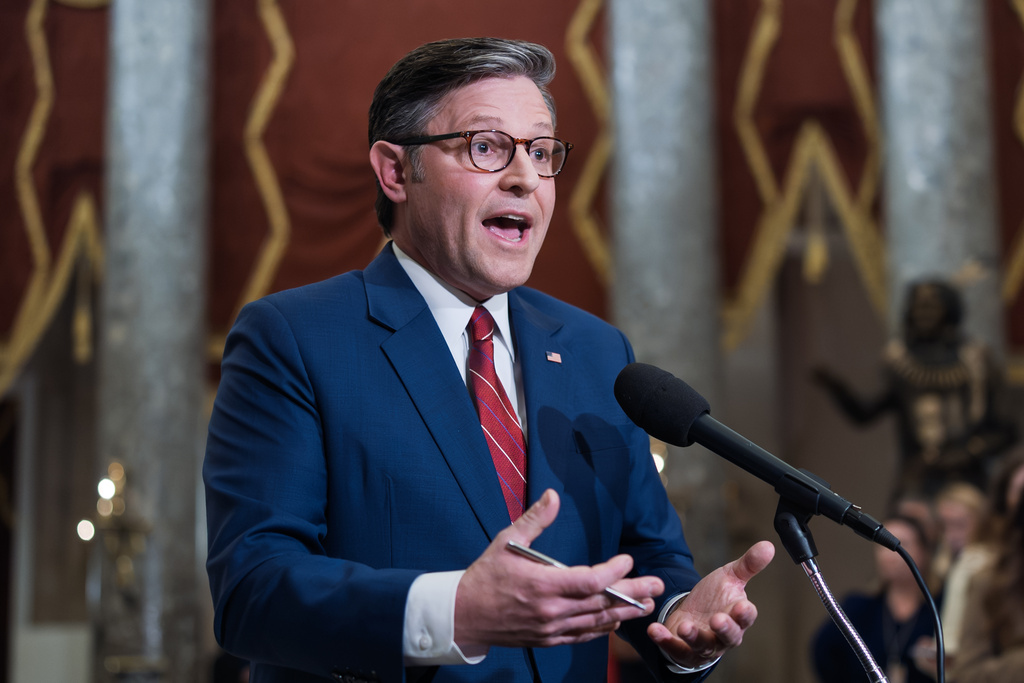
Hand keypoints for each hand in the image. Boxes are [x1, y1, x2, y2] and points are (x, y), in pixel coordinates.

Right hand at [454, 489, 663, 648]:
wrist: (463, 615)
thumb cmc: (484, 576)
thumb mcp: (507, 541)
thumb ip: (535, 519)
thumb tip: (553, 496)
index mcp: (543, 585)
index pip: (589, 580)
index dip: (614, 571)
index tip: (626, 559)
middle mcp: (551, 610)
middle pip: (601, 602)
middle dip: (633, 593)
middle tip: (657, 585)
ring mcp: (551, 627)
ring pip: (596, 622)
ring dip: (623, 612)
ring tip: (646, 604)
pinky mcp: (548, 638)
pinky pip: (581, 635)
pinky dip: (601, 628)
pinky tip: (614, 621)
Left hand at [648, 540, 774, 668]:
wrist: (692, 614)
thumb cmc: (716, 598)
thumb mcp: (730, 577)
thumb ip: (748, 564)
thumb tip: (768, 545)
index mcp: (737, 617)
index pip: (746, 617)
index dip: (745, 613)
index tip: (742, 606)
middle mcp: (724, 635)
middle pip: (729, 637)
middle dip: (724, 629)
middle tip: (717, 619)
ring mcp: (704, 645)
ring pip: (702, 645)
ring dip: (693, 637)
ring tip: (684, 626)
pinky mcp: (684, 650)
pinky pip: (676, 649)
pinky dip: (665, 640)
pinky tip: (654, 630)